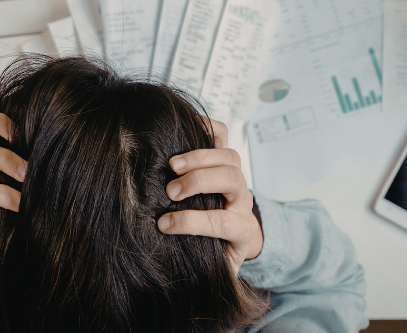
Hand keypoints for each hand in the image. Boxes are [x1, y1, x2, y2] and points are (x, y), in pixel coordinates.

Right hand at [157, 119, 262, 270]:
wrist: (235, 240)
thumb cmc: (216, 257)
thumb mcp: (215, 272)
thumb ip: (204, 272)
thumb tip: (174, 278)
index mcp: (243, 232)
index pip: (225, 223)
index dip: (194, 223)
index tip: (164, 225)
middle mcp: (243, 202)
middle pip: (232, 181)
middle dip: (200, 183)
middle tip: (171, 191)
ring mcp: (237, 178)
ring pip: (229, 157)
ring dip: (200, 157)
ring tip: (172, 165)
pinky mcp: (227, 161)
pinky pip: (222, 136)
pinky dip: (206, 128)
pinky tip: (185, 128)